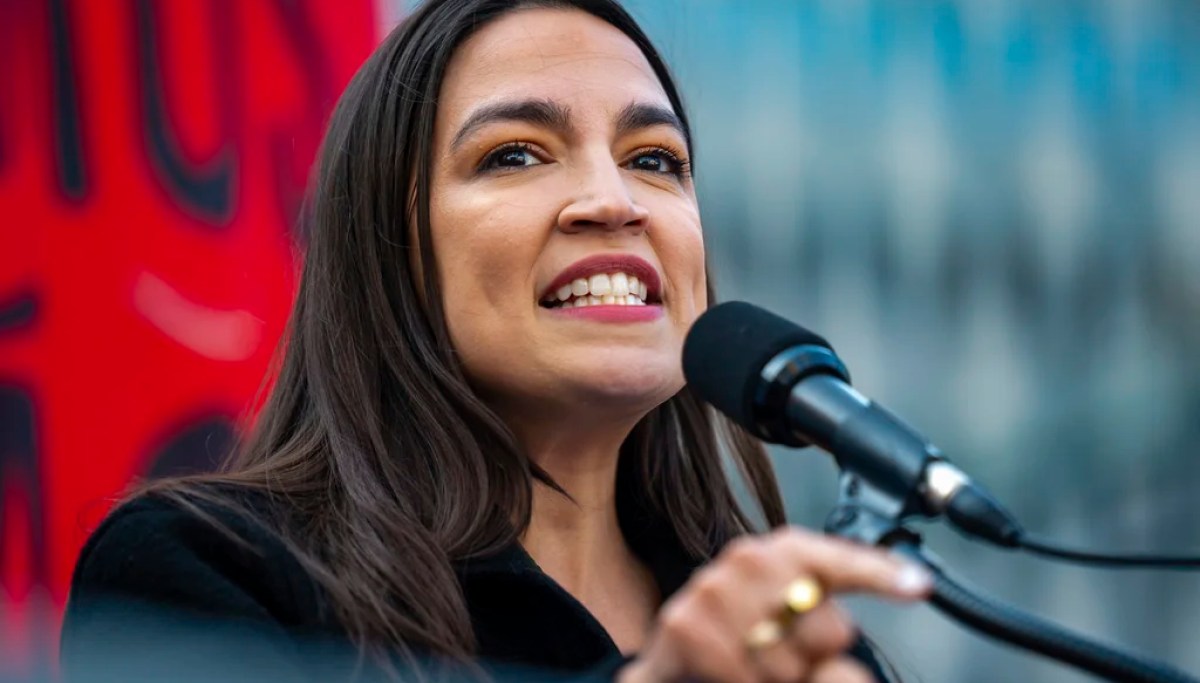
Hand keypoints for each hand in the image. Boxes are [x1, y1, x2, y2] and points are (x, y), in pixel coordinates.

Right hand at [617, 527, 931, 682]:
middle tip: (787, 659)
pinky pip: (743, 671)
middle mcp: (746, 559)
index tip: (919, 585)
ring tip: (756, 669)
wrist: (676, 669)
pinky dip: (745, 681)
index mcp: (782, 554)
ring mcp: (714, 588)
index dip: (880, 573)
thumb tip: (844, 659)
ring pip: (786, 657)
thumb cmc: (743, 648)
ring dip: (779, 676)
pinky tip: (733, 675)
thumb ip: (829, 638)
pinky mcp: (683, 621)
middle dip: (819, 656)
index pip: (837, 559)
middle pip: (828, 623)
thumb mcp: (798, 637)